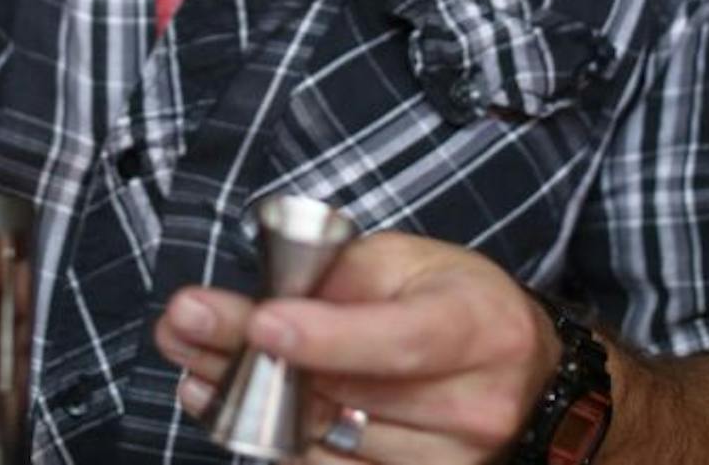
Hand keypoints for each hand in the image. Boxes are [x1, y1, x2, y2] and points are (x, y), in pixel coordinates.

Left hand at [155, 230, 560, 462]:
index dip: (327, 336)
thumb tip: (260, 300)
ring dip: (244, 401)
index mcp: (479, 328)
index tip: (260, 321)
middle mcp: (472, 406)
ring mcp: (449, 463)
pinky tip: (227, 407)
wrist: (526, 381)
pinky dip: (269, 441)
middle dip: (249, 354)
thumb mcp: (411, 264)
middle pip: (345, 392)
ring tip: (192, 361)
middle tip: (182, 323)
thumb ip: (341, 278)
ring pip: (324, 441)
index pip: (399, 341)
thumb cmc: (459, 307)